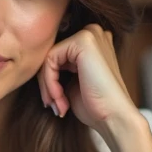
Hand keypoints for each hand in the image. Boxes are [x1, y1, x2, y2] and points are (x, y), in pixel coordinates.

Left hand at [38, 23, 151, 151]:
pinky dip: (50, 82)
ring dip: (48, 86)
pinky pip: (50, 59)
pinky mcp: (84, 41)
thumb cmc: (96, 106)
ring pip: (48, 58)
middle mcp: (93, 33)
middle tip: (54, 105)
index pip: (57, 55)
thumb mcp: (73, 83)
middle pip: (51, 54)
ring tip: (58, 105)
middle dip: (48, 83)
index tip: (56, 103)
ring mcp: (90, 34)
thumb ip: (60, 69)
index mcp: (93, 42)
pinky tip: (60, 98)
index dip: (50, 81)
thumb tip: (37, 66)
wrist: (114, 118)